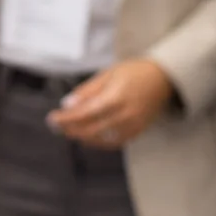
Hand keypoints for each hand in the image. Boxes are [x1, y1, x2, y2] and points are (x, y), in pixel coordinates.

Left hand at [47, 58, 174, 148]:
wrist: (163, 79)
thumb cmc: (134, 72)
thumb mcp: (107, 74)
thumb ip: (87, 91)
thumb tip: (67, 105)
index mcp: (115, 98)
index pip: (84, 114)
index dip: (66, 119)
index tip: (52, 119)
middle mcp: (124, 115)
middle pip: (90, 130)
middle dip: (70, 129)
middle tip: (56, 126)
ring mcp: (132, 126)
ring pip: (100, 139)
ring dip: (81, 136)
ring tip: (68, 130)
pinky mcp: (136, 132)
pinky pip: (113, 142)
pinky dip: (97, 141)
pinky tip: (87, 136)